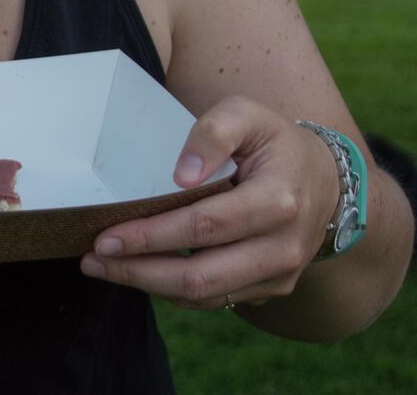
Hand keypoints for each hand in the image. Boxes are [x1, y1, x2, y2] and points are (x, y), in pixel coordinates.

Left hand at [80, 96, 340, 309]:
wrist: (324, 180)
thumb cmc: (273, 142)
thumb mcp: (247, 115)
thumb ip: (213, 132)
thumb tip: (181, 175)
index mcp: (278, 200)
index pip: (206, 226)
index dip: (153, 236)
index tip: (106, 235)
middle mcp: (283, 247)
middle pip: (201, 276)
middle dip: (139, 271)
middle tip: (92, 259)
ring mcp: (279, 274)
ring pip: (206, 297)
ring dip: (148, 286)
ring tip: (103, 268)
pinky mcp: (270, 289)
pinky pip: (216, 301)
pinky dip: (172, 291)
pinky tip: (139, 273)